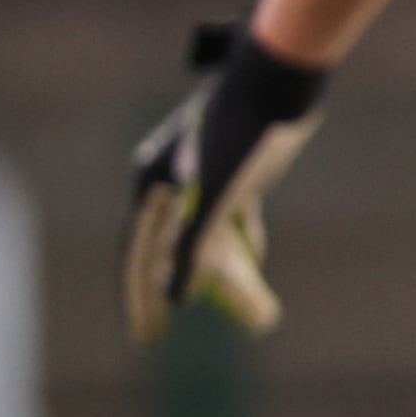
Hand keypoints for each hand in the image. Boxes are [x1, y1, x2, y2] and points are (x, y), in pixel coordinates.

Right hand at [124, 21, 330, 343]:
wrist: (277, 80)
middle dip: (173, 292)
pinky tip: (256, 264)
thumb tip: (177, 297)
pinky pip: (234, 217)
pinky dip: (244, 242)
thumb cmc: (241, 134)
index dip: (139, 298)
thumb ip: (196, 247)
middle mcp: (171, 179)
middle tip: (159, 333)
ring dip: (226, 275)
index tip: (145, 335)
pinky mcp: (238, 170)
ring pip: (207, 236)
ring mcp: (204, 175)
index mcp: (151, 181)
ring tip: (248, 311)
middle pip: (168, 249)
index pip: (138, 253)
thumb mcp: (218, 197)